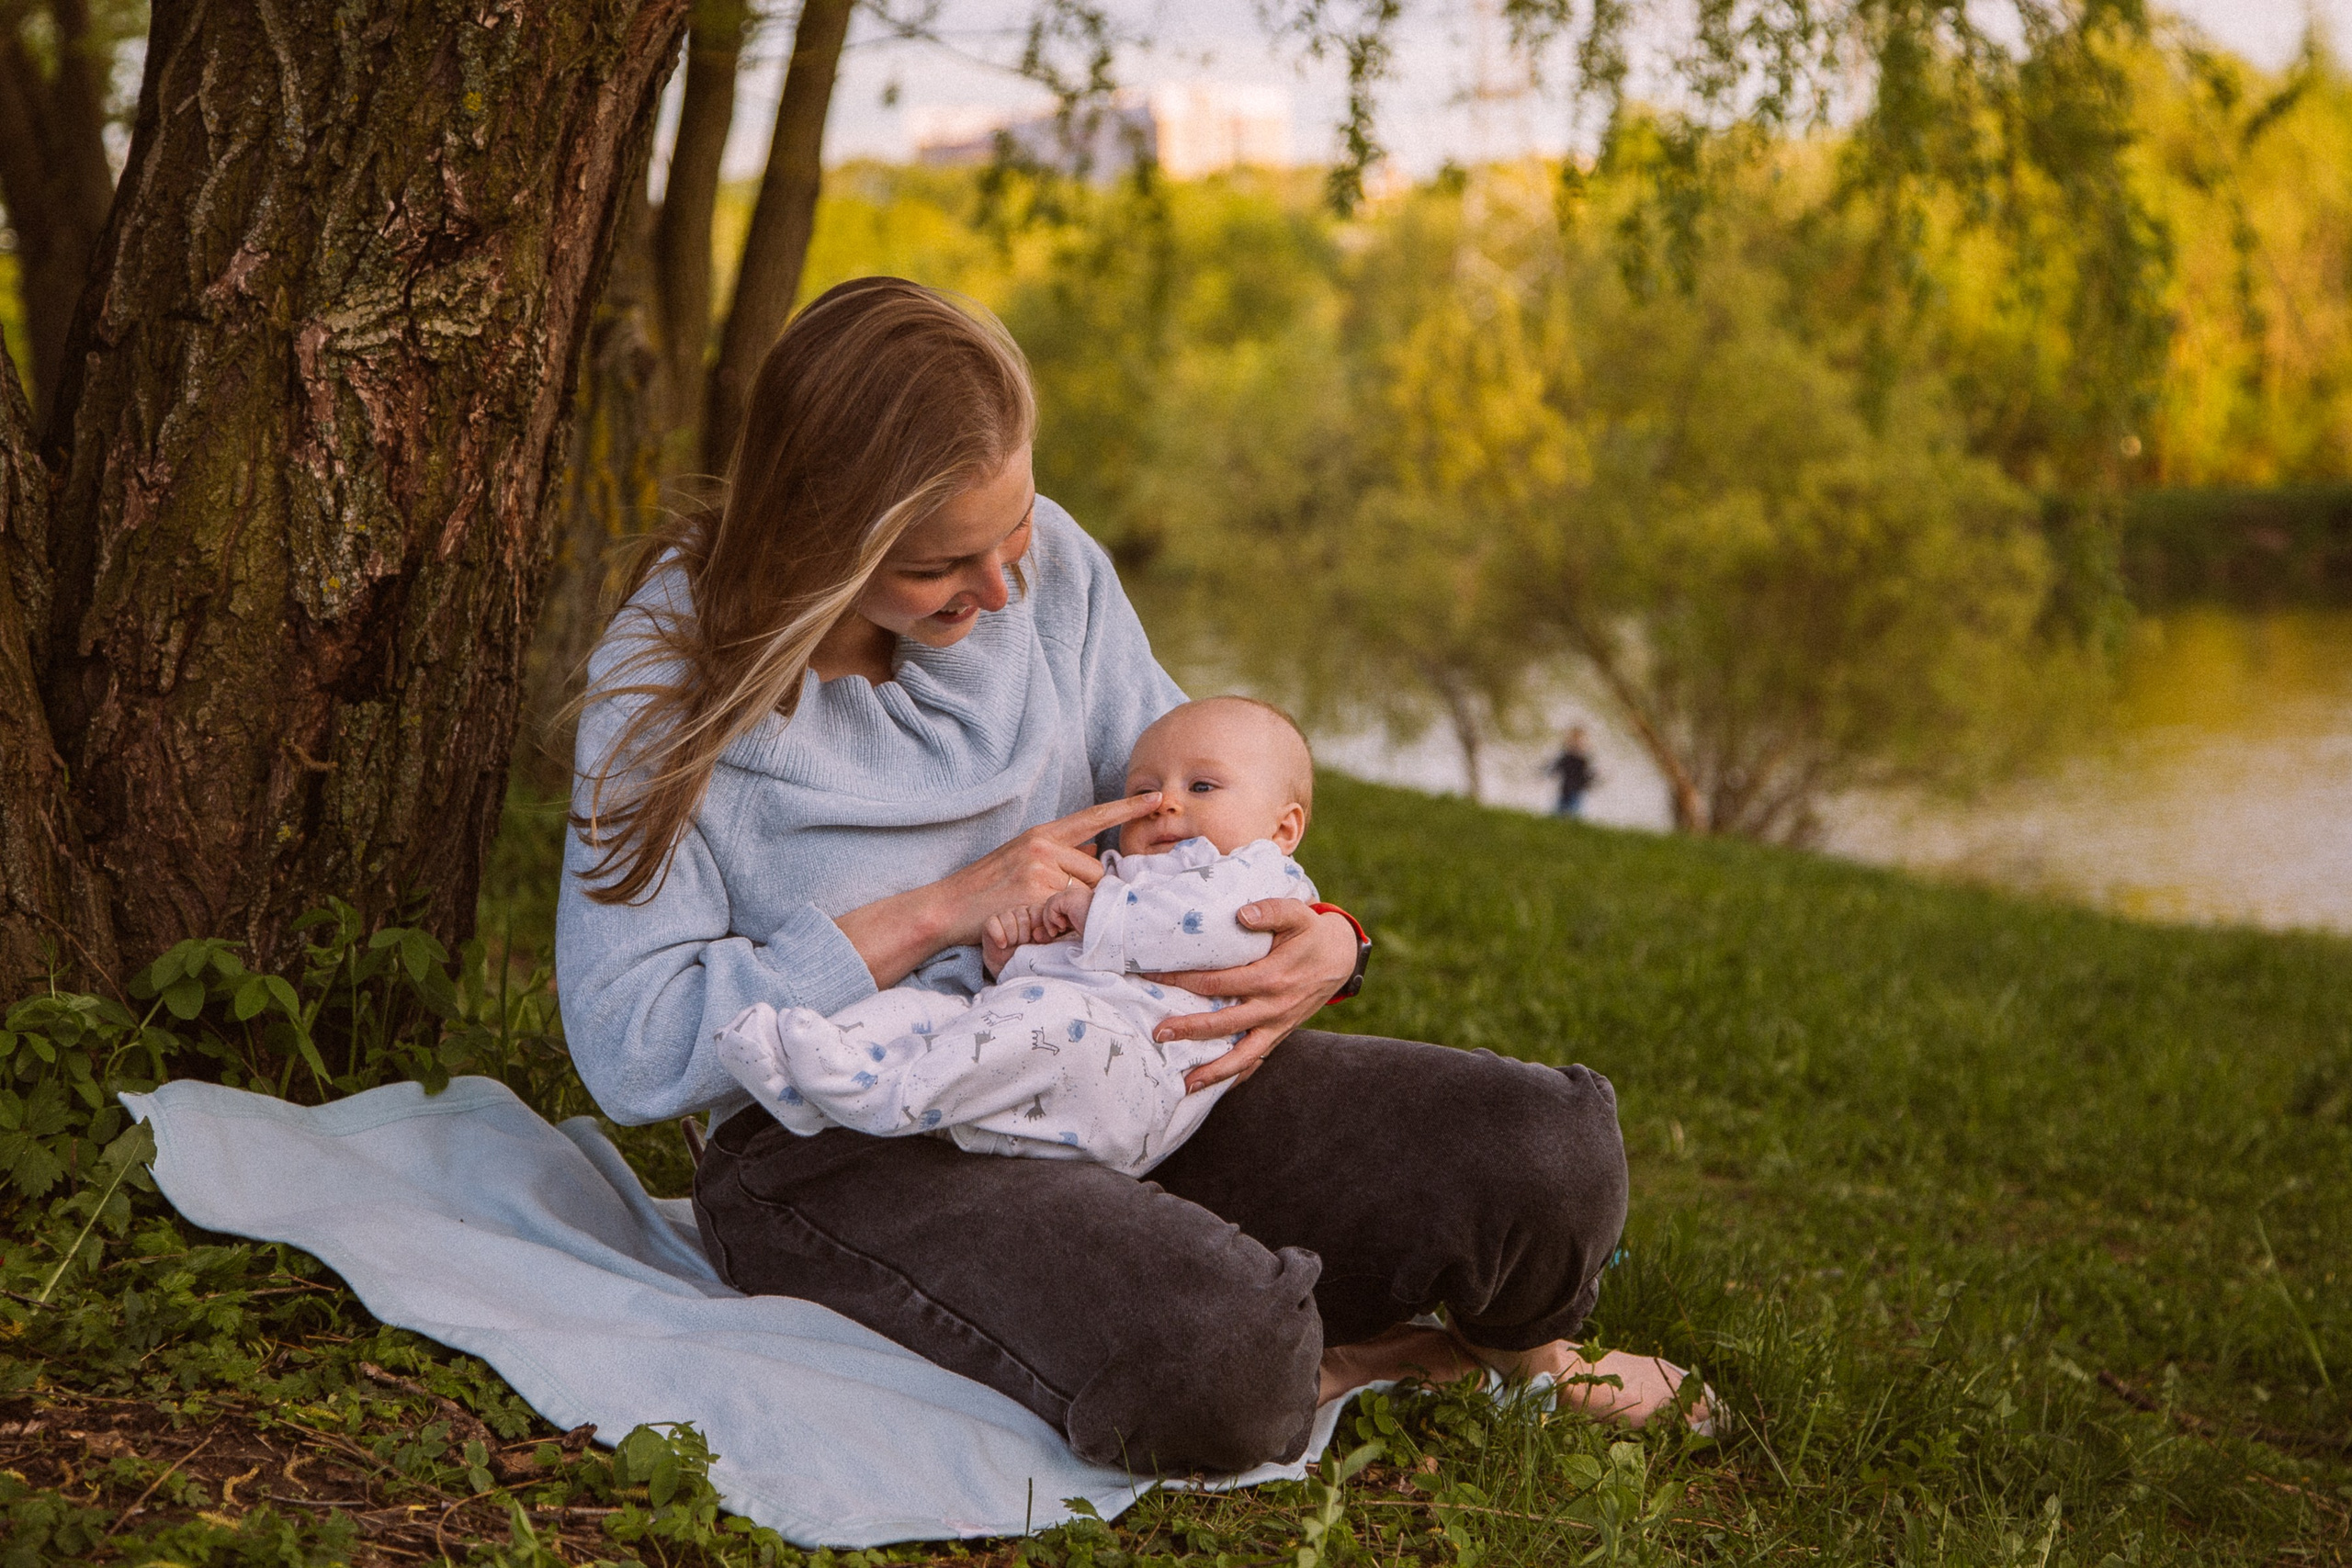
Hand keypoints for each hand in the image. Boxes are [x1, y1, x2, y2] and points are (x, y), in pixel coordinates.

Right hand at [841, 793, 1162, 990]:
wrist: (947, 907)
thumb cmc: (986, 889)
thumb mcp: (1022, 859)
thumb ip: (1059, 855)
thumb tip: (1092, 854)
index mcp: (1043, 833)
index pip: (1094, 817)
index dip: (1128, 808)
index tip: (1159, 798)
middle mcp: (1044, 846)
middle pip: (1099, 872)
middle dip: (1090, 893)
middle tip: (1056, 907)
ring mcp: (1041, 869)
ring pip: (1088, 894)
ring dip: (1076, 910)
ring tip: (1042, 916)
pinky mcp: (1037, 894)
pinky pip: (1071, 912)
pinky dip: (1061, 924)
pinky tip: (1036, 924)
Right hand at [981, 898, 1075, 974]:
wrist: (1009, 967)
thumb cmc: (1028, 955)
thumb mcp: (1041, 946)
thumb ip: (1046, 936)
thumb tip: (1039, 932)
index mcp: (1035, 915)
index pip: (1038, 912)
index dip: (1038, 927)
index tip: (1038, 941)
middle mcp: (1020, 912)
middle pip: (1022, 916)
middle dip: (1024, 935)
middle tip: (1023, 945)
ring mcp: (1004, 915)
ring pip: (1008, 919)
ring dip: (1012, 937)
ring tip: (1013, 946)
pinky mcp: (990, 923)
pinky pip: (994, 923)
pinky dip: (999, 936)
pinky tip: (1003, 945)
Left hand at [1143, 901, 1358, 1090]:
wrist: (1341, 958)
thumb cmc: (1311, 933)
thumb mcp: (1297, 913)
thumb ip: (1271, 910)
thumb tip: (1241, 915)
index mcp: (1270, 977)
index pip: (1217, 982)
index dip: (1184, 981)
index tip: (1155, 978)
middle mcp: (1272, 1007)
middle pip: (1222, 1023)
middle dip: (1188, 1030)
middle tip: (1158, 1034)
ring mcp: (1277, 1025)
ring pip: (1242, 1055)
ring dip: (1213, 1071)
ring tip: (1185, 1083)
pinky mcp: (1280, 1034)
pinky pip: (1257, 1060)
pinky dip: (1236, 1075)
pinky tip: (1214, 1086)